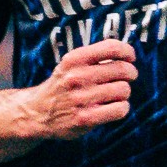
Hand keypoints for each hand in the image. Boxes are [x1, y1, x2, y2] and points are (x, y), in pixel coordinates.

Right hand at [22, 39, 136, 138]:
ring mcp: (80, 98)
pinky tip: (111, 108)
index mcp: (73, 60)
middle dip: (130, 74)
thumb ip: (95, 57)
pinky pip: (121, 109)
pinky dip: (121, 108)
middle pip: (123, 69)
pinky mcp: (86, 118)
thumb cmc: (62, 86)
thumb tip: (127, 55)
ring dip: (122, 93)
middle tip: (124, 79)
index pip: (112, 48)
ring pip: (124, 90)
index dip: (127, 52)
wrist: (36, 112)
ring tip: (111, 96)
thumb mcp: (70, 65)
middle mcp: (76, 77)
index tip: (129, 58)